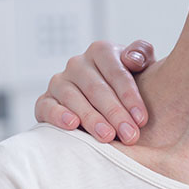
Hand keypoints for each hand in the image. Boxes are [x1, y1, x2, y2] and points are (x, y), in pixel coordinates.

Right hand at [34, 39, 155, 143]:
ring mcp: (59, 82)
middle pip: (96, 88)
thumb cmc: (131, 83)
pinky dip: (58, 115)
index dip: (129, 96)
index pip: (116, 72)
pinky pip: (47, 106)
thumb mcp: (143, 65)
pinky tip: (72, 125)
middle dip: (115, 113)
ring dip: (91, 118)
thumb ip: (142, 53)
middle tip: (130, 135)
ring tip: (108, 136)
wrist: (110, 101)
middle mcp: (78, 64)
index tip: (142, 119)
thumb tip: (132, 60)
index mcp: (101, 52)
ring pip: (73, 98)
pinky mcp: (46, 101)